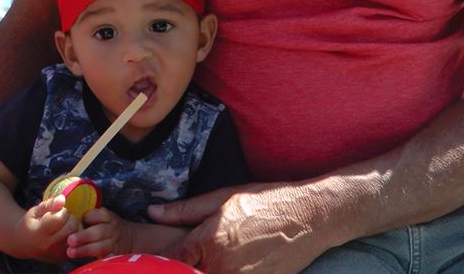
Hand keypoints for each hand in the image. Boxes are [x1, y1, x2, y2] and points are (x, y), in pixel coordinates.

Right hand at [14, 195, 81, 262]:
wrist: (24, 244)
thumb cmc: (31, 224)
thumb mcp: (35, 211)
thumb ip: (49, 204)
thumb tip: (62, 198)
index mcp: (39, 233)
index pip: (60, 218)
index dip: (62, 211)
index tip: (57, 211)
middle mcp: (48, 246)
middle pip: (71, 227)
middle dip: (71, 218)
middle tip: (64, 218)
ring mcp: (56, 254)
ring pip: (77, 236)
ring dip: (76, 227)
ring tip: (66, 225)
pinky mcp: (62, 258)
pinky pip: (78, 244)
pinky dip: (76, 236)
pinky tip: (68, 233)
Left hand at [66, 207, 134, 258]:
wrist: (129, 238)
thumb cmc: (107, 227)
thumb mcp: (102, 217)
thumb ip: (89, 217)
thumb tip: (65, 214)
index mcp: (107, 217)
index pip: (95, 215)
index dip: (85, 218)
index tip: (73, 222)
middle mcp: (111, 228)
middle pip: (98, 231)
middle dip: (83, 236)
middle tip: (70, 240)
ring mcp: (113, 242)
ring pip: (101, 246)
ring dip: (85, 249)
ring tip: (71, 252)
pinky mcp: (115, 253)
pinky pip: (110, 256)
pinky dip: (105, 258)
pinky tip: (96, 260)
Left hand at [148, 184, 334, 273]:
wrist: (310, 217)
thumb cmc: (268, 202)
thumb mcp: (225, 197)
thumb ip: (186, 210)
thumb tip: (153, 212)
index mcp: (210, 240)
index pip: (170, 260)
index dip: (158, 261)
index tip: (154, 259)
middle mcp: (222, 265)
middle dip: (181, 268)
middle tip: (184, 259)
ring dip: (202, 271)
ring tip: (216, 257)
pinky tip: (232, 263)